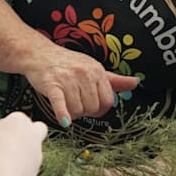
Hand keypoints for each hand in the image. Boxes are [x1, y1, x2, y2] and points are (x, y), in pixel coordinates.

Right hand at [0, 111, 47, 175]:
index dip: (4, 126)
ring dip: (24, 152)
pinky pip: (31, 165)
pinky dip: (23, 167)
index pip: (14, 118)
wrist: (1, 174)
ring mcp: (37, 151)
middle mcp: (33, 133)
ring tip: (6, 160)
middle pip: (37, 128)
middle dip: (28, 132)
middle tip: (12, 140)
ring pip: (34, 148)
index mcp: (20, 120)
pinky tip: (10, 171)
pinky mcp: (36, 168)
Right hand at [21, 43, 138, 127]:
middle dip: (85, 111)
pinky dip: (62, 114)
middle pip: (93, 108)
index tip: (92, 108)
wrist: (41, 54)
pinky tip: (64, 121)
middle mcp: (85, 74)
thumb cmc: (68, 63)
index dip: (101, 109)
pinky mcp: (51, 85)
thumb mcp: (93, 68)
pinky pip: (60, 103)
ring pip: (77, 110)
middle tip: (77, 104)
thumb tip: (135, 82)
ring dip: (72, 114)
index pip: (108, 101)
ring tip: (67, 105)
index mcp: (97, 71)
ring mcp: (68, 79)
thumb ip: (114, 79)